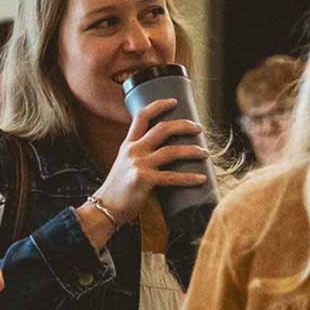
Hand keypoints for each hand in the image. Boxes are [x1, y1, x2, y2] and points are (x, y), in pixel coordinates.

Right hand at [86, 98, 210, 227]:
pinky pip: (172, 177)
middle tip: (199, 128)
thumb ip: (141, 157)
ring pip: (171, 151)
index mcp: (128, 144)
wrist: (104, 208)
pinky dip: (189, 178)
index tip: (174, 101)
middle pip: (162, 129)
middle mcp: (133, 150)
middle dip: (184, 125)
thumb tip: (167, 154)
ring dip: (192, 151)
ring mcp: (138, 164)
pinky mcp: (143, 180)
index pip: (142, 116)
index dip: (158, 105)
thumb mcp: (125, 165)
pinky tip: (202, 178)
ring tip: (205, 153)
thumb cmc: (119, 189)